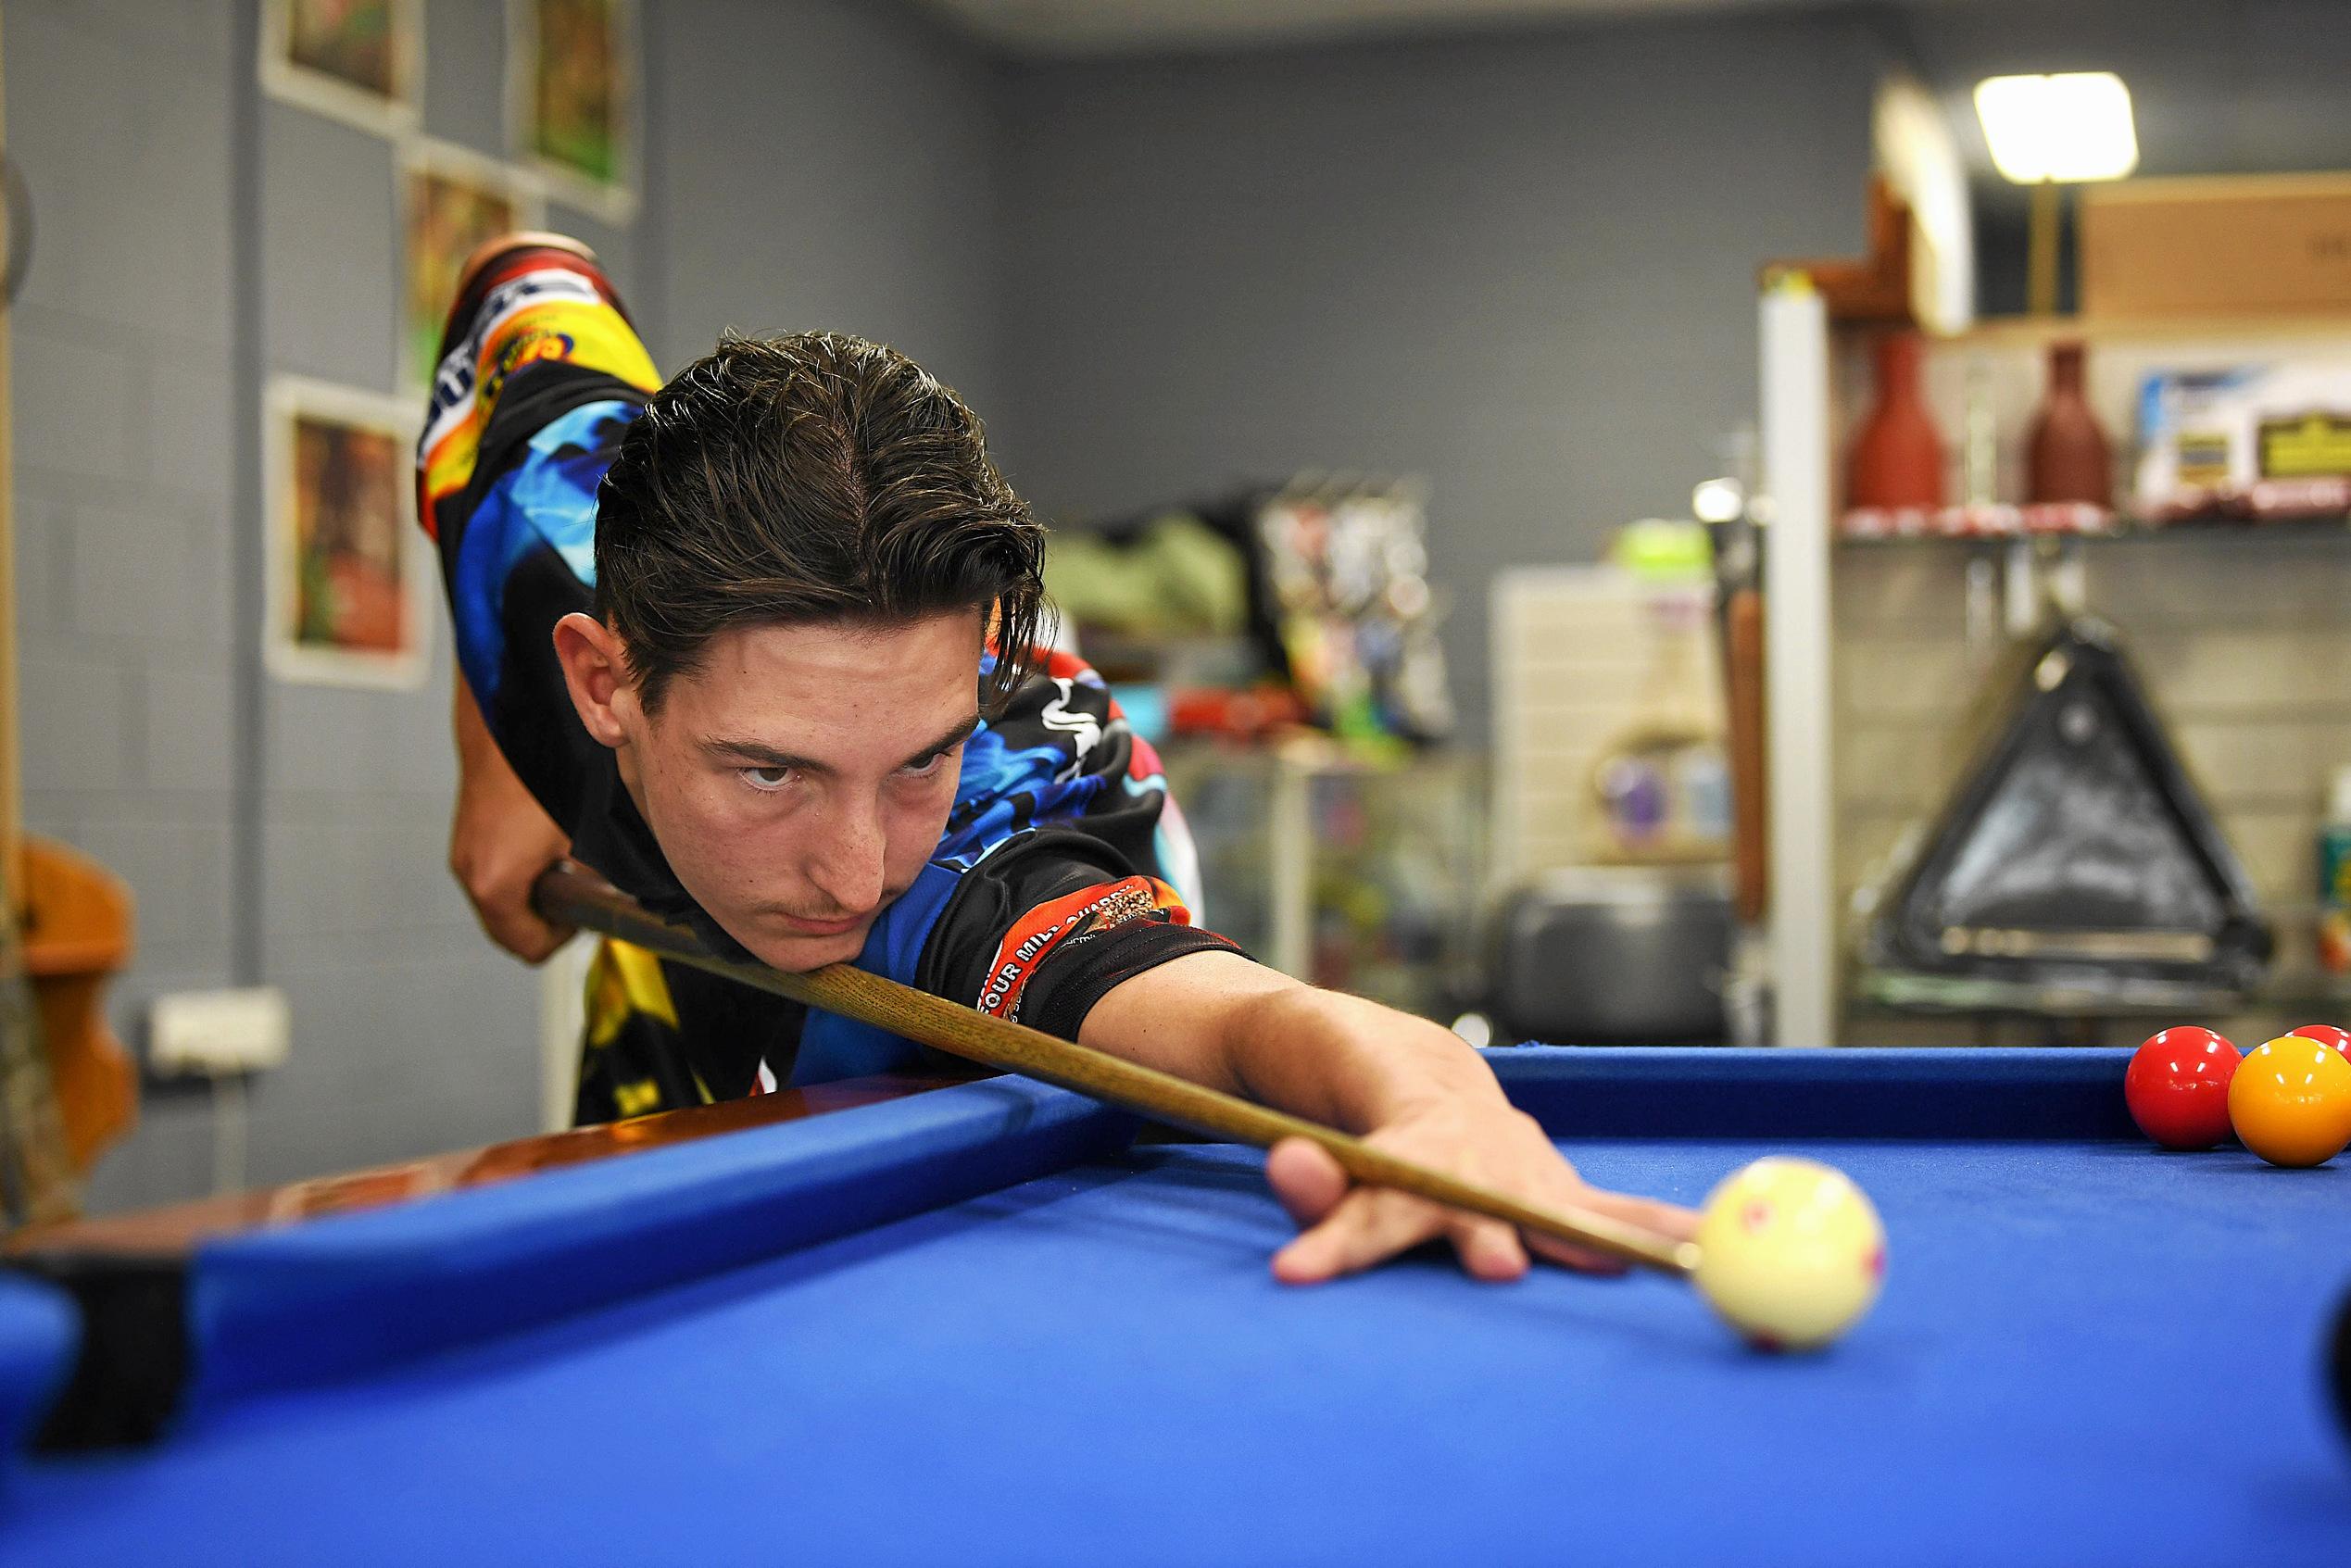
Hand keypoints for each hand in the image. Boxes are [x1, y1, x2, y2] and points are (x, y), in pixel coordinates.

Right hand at [448, 683, 575, 962]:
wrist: (509, 717)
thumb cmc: (549, 770)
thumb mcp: (588, 831)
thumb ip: (603, 874)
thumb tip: (627, 893)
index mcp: (497, 884)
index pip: (528, 946)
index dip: (564, 939)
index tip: (586, 916)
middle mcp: (471, 873)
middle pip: (509, 930)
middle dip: (548, 920)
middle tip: (581, 895)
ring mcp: (464, 852)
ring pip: (500, 902)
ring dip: (534, 895)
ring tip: (567, 866)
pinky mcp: (466, 832)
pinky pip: (493, 873)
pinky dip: (518, 873)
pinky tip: (547, 843)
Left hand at [1263, 1096, 1697, 1283]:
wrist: (1408, 1069)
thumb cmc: (1353, 1119)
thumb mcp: (1309, 1143)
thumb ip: (1309, 1179)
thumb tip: (1293, 1168)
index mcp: (1406, 1142)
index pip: (1368, 1201)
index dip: (1337, 1237)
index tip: (1297, 1270)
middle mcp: (1472, 1155)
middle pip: (1475, 1201)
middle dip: (1486, 1232)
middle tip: (1496, 1266)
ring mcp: (1521, 1167)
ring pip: (1565, 1204)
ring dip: (1614, 1236)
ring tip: (1674, 1259)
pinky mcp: (1557, 1186)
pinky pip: (1613, 1214)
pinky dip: (1661, 1231)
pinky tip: (1712, 1248)